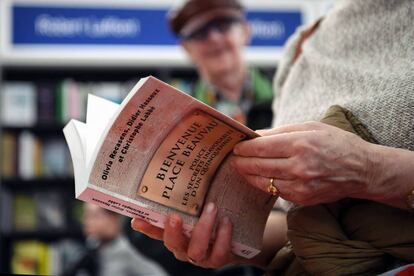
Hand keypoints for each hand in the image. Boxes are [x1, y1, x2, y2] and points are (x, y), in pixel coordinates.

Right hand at [131, 202, 239, 267]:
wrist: (239, 239)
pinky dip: (222, 236)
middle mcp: (185, 248)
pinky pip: (218, 252)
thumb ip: (189, 196)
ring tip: (212, 208)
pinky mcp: (218, 259)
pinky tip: (226, 221)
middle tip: (175, 216)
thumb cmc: (215, 219)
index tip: (136, 220)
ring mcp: (201, 256)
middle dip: (172, 231)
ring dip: (203, 228)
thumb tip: (178, 168)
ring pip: (195, 250)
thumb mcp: (201, 207)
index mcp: (177, 234)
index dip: (147, 227)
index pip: (157, 231)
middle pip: (173, 244)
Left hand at [231, 122, 374, 205]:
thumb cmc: (335, 143)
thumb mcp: (310, 127)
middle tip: (233, 158)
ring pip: (263, 181)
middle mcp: (299, 166)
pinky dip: (264, 184)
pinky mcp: (302, 198)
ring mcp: (300, 185)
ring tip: (241, 167)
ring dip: (248, 174)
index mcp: (300, 144)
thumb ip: (280, 132)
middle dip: (241, 162)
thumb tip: (254, 136)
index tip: (235, 146)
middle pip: (258, 165)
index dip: (244, 148)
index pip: (261, 147)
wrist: (361, 170)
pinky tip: (258, 177)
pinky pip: (275, 191)